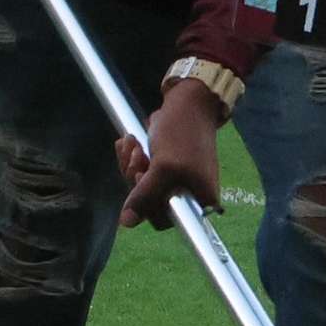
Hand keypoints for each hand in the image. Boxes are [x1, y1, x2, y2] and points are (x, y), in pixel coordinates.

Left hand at [115, 83, 225, 229]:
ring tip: (132, 143)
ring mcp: (175, 180)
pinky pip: (142, 171)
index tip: (140, 176)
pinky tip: (128, 141)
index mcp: (199, 200)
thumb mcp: (163, 168)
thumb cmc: (182, 135)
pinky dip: (132, 157)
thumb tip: (126, 223)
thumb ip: (145, 196)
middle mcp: (188, 194)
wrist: (188, 102)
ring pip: (141, 186)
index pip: (164, 218)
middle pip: (149, 202)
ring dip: (131, 164)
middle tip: (137, 155)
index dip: (146, 203)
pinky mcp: (164, 167)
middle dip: (135, 177)